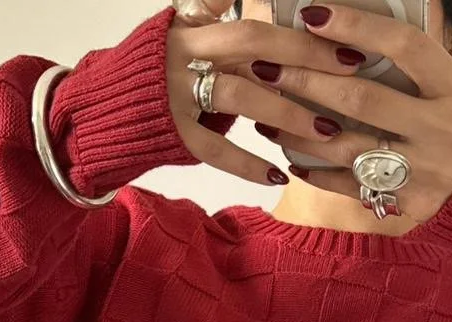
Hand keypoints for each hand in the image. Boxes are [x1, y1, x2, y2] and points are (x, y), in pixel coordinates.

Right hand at [167, 0, 369, 185]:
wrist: (101, 112)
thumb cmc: (148, 76)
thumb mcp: (175, 34)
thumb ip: (211, 17)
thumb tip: (245, 0)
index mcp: (190, 26)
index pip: (248, 14)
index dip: (289, 19)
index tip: (333, 25)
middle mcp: (184, 52)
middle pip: (252, 41)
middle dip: (305, 53)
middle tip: (350, 67)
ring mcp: (177, 93)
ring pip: (241, 93)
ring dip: (288, 112)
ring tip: (327, 129)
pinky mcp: (173, 132)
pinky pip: (217, 149)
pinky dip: (249, 164)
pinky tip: (278, 174)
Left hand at [246, 3, 451, 219]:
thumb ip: (415, 66)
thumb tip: (354, 38)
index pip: (401, 46)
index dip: (356, 26)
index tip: (313, 13)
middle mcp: (439, 128)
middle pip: (361, 100)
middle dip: (307, 80)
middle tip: (268, 65)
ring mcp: (424, 170)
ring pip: (349, 147)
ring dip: (300, 130)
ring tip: (265, 115)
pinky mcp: (411, 204)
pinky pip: (354, 188)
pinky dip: (319, 173)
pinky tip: (293, 158)